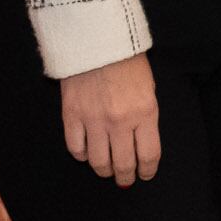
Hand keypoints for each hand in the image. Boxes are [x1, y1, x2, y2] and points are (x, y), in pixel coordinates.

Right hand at [59, 53, 161, 186]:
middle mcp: (120, 121)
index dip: (147, 171)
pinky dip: (81, 155)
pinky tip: (86, 153)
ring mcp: (94, 120)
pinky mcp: (72, 115)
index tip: (145, 175)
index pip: (148, 156)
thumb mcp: (149, 89)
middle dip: (126, 176)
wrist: (97, 40)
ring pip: (98, 161)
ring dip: (103, 170)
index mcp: (145, 113)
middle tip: (125, 179)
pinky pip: (75, 147)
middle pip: (123, 164)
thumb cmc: (128, 62)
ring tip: (106, 170)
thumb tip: (139, 146)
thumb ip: (145, 118)